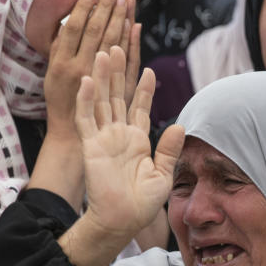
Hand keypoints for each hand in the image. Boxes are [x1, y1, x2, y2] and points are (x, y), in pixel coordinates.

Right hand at [42, 0, 136, 140]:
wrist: (70, 136)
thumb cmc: (60, 101)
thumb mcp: (52, 74)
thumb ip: (59, 49)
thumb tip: (68, 22)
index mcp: (60, 63)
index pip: (74, 30)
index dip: (84, 10)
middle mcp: (80, 69)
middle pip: (96, 33)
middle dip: (106, 9)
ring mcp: (99, 80)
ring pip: (112, 44)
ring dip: (120, 19)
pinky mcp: (115, 91)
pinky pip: (125, 64)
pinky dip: (131, 44)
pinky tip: (136, 26)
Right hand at [60, 46, 183, 265]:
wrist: (123, 220)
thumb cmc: (143, 203)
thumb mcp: (163, 174)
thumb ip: (169, 149)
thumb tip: (179, 125)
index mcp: (137, 140)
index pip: (140, 107)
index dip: (144, 89)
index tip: (149, 70)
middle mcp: (119, 135)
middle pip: (118, 96)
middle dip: (119, 72)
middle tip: (119, 45)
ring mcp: (103, 138)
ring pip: (101, 101)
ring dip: (103, 77)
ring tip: (105, 52)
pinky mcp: (90, 146)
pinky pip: (86, 119)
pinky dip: (87, 99)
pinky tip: (89, 80)